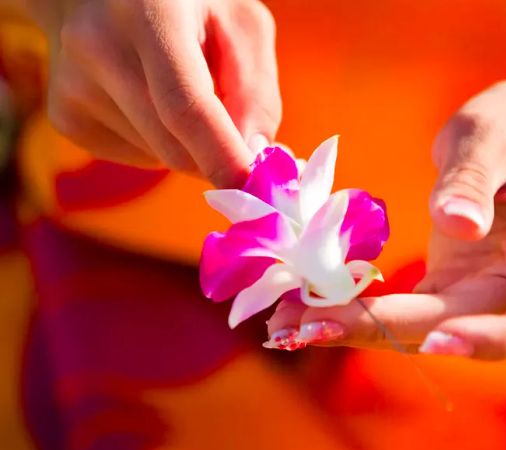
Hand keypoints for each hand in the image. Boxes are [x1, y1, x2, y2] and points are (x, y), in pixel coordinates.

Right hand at [36, 0, 279, 186]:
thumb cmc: (189, 5)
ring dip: (190, 146)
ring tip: (181, 91)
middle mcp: (97, 48)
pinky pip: (138, 159)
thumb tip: (252, 157)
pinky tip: (152, 101)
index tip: (252, 191)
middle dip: (217, 160)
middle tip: (242, 144)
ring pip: (159, 159)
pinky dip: (163, 145)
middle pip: (173, 147)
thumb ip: (256, 89)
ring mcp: (72, 87)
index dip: (221, 156)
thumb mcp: (242, 24)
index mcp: (148, 14)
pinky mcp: (64, 118)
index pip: (184, 106)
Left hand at [266, 78, 505, 359]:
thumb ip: (477, 175)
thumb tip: (457, 224)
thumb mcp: (496, 134)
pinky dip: (358, 312)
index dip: (497, 338)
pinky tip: (307, 309)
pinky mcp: (451, 289)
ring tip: (286, 326)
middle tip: (309, 328)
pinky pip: (406, 311)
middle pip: (466, 330)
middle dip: (388, 332)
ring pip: (427, 330)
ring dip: (358, 331)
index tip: (437, 339)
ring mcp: (485, 293)